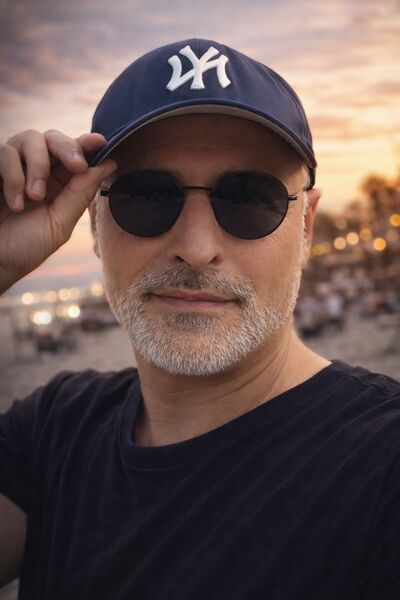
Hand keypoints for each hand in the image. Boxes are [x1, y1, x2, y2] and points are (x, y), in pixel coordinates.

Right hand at [0, 129, 116, 293]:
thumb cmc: (25, 247)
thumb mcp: (60, 223)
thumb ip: (81, 193)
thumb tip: (109, 164)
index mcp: (59, 183)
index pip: (75, 154)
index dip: (87, 144)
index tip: (100, 142)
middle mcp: (36, 169)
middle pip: (54, 138)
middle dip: (68, 148)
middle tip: (77, 166)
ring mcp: (12, 164)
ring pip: (30, 138)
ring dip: (38, 167)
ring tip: (35, 197)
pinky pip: (5, 152)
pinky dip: (14, 177)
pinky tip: (16, 204)